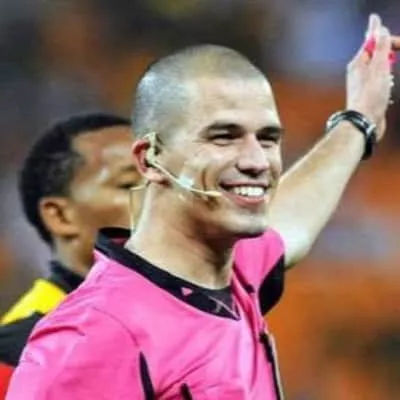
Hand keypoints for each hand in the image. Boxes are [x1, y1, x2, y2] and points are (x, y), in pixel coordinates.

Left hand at [346, 14, 393, 140]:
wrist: (364, 122)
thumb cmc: (370, 96)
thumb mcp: (379, 67)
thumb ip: (381, 48)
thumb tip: (380, 30)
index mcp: (357, 64)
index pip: (371, 43)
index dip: (384, 37)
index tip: (397, 40)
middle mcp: (357, 73)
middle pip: (375, 55)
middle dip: (388, 54)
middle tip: (397, 54)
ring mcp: (362, 85)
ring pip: (378, 70)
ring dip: (388, 69)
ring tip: (389, 78)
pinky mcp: (368, 95)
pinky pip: (379, 83)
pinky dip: (386, 82)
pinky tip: (388, 89)